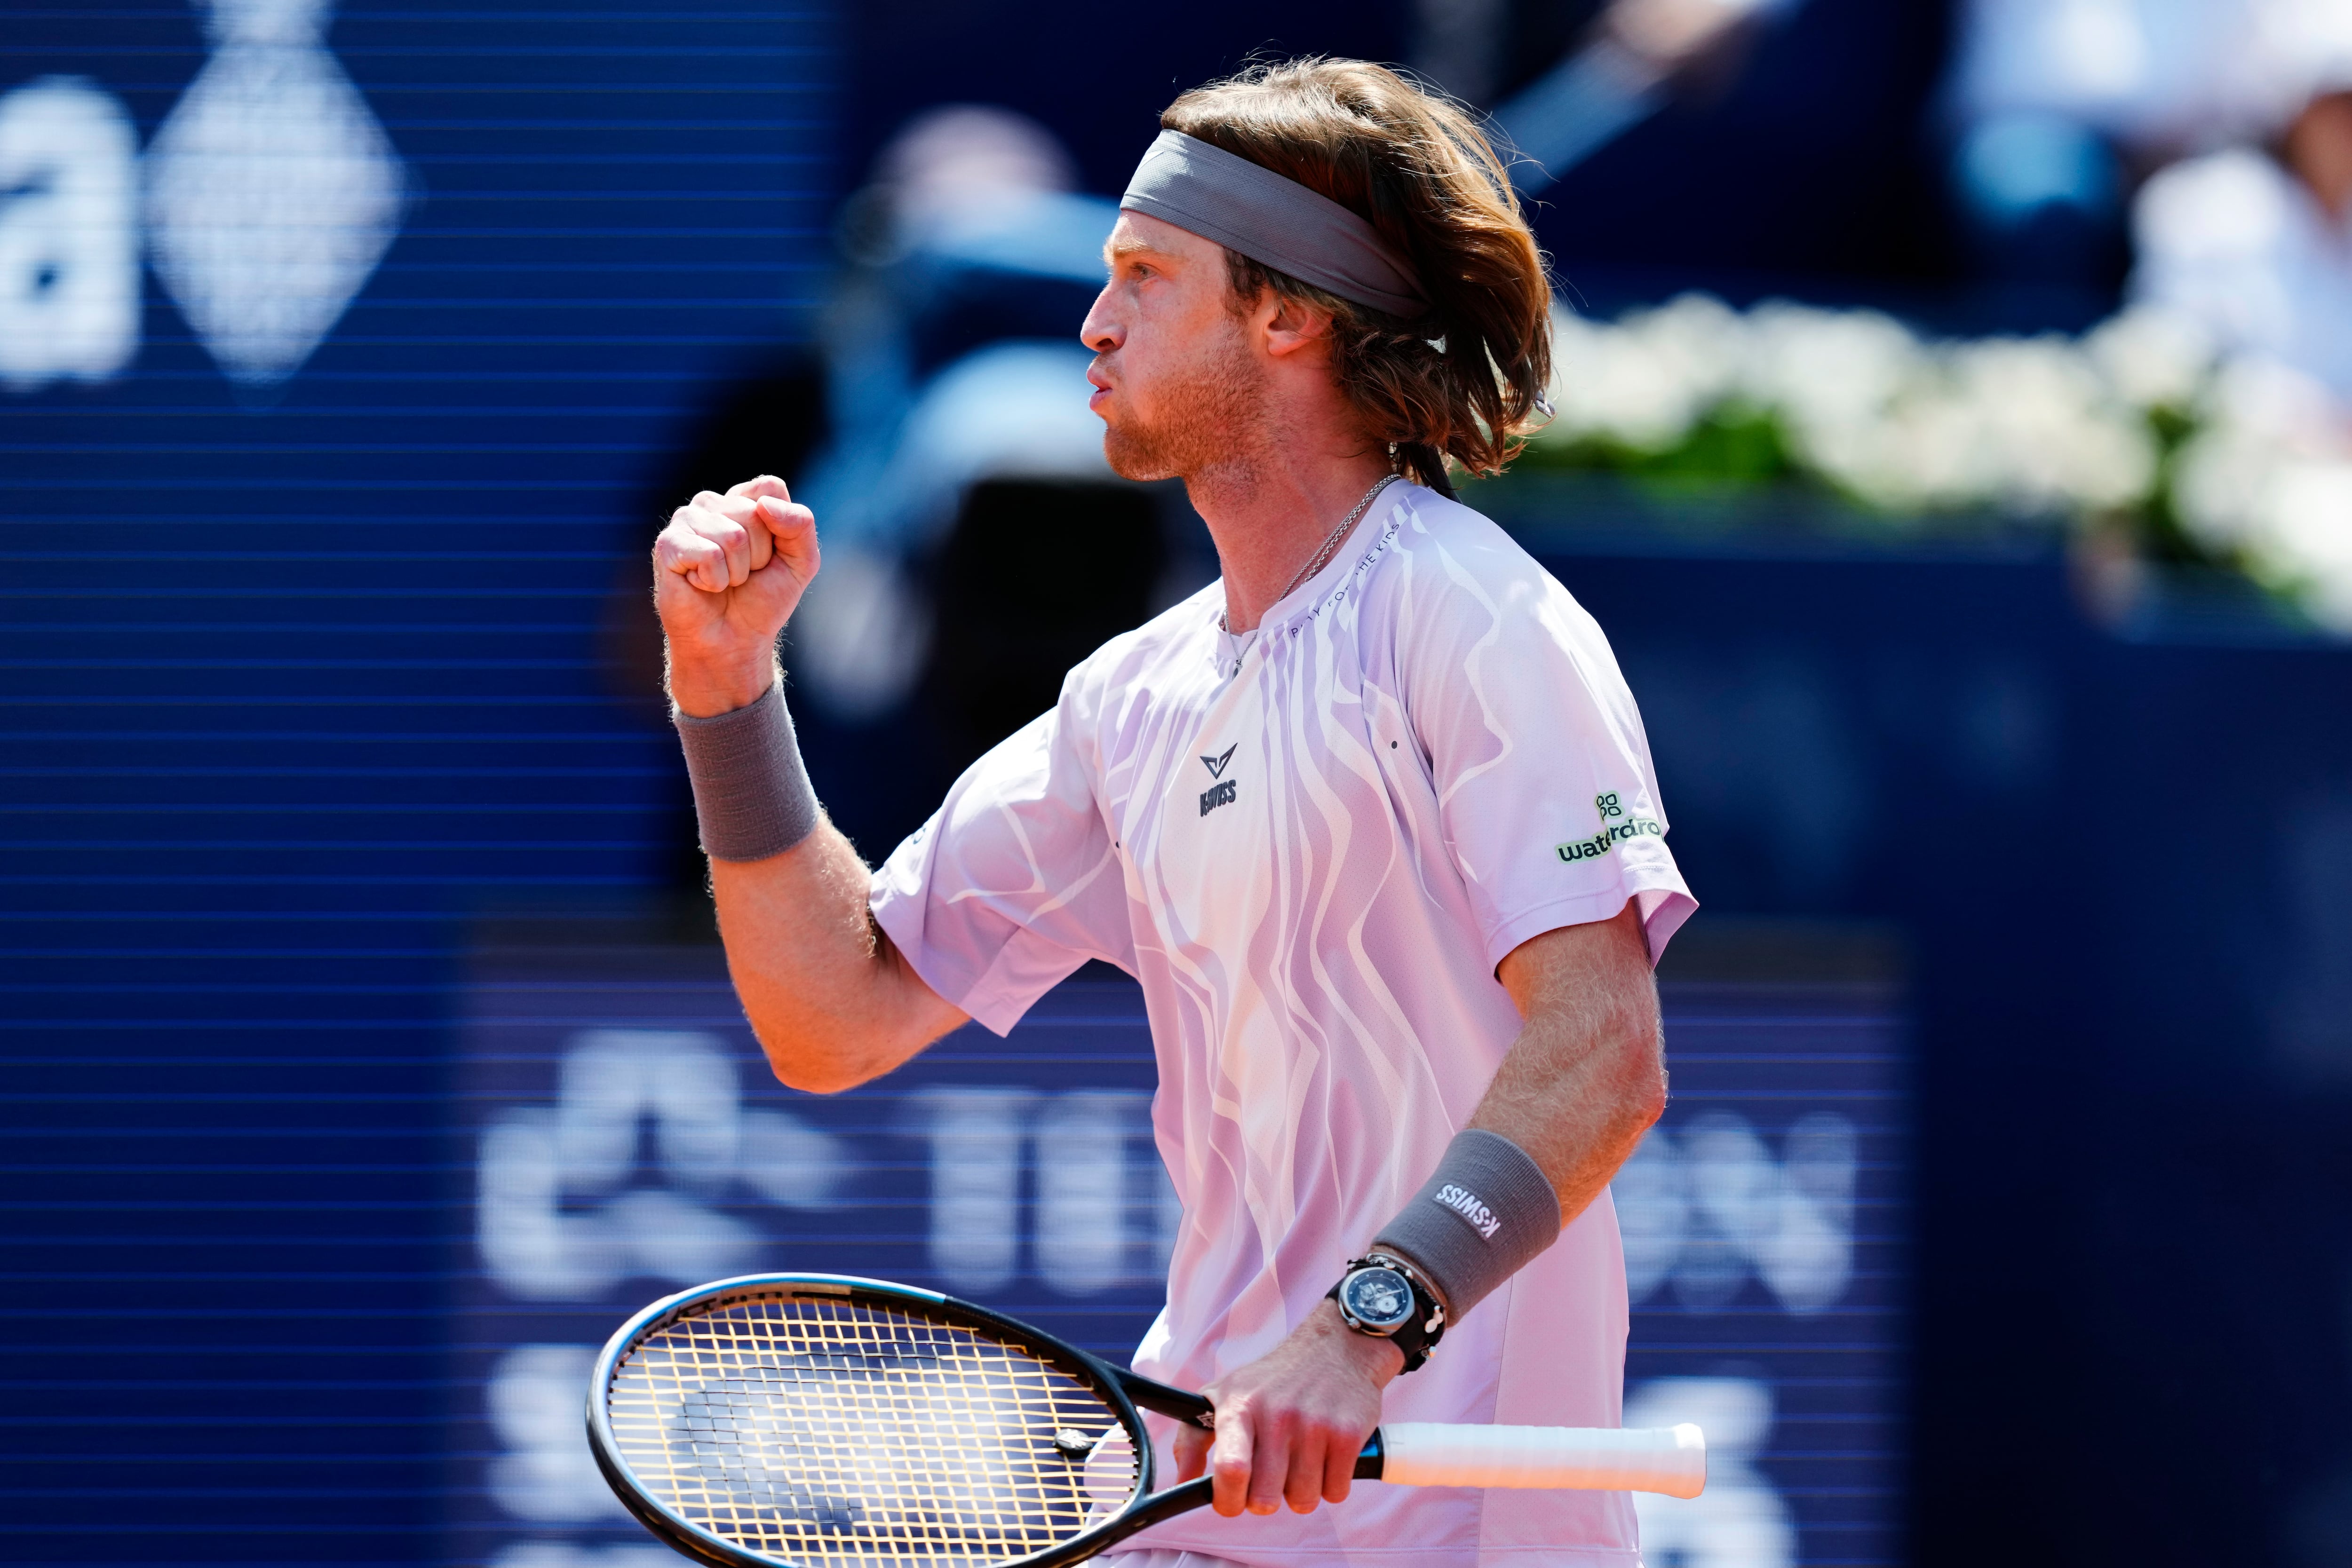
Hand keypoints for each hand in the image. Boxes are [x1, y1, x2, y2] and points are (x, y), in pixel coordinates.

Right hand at [653, 475, 818, 715]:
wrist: (734, 641)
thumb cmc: (763, 600)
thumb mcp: (801, 561)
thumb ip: (800, 525)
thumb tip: (764, 506)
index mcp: (743, 500)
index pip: (770, 488)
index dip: (780, 529)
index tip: (770, 556)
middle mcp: (712, 503)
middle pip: (754, 513)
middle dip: (759, 556)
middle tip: (744, 576)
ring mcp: (686, 521)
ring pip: (733, 536)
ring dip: (737, 571)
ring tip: (724, 582)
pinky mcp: (667, 545)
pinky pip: (709, 555)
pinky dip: (715, 581)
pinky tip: (701, 585)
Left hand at [1173, 1298, 1402, 1517]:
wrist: (1334, 1348)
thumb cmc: (1270, 1381)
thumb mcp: (1222, 1395)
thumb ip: (1193, 1439)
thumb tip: (1182, 1483)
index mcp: (1239, 1407)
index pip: (1231, 1470)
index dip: (1228, 1501)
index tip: (1231, 1500)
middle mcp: (1277, 1415)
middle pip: (1265, 1500)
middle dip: (1266, 1498)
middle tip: (1271, 1474)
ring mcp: (1315, 1426)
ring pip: (1303, 1501)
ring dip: (1300, 1490)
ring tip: (1299, 1459)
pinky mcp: (1348, 1435)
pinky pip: (1335, 1493)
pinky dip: (1331, 1484)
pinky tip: (1326, 1455)